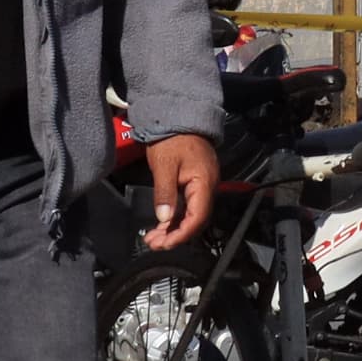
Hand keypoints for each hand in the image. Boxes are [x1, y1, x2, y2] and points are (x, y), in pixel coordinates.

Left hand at [139, 131, 219, 251]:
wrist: (178, 117)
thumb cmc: (172, 138)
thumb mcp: (164, 165)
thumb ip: (165, 193)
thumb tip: (164, 218)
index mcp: (204, 183)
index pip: (197, 217)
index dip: (182, 234)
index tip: (166, 244)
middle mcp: (207, 187)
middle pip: (195, 220)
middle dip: (175, 235)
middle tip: (154, 244)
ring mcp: (202, 185)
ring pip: (191, 215)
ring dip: (173, 228)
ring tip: (154, 238)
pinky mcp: (194, 183)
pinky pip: (188, 206)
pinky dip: (175, 217)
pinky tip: (162, 224)